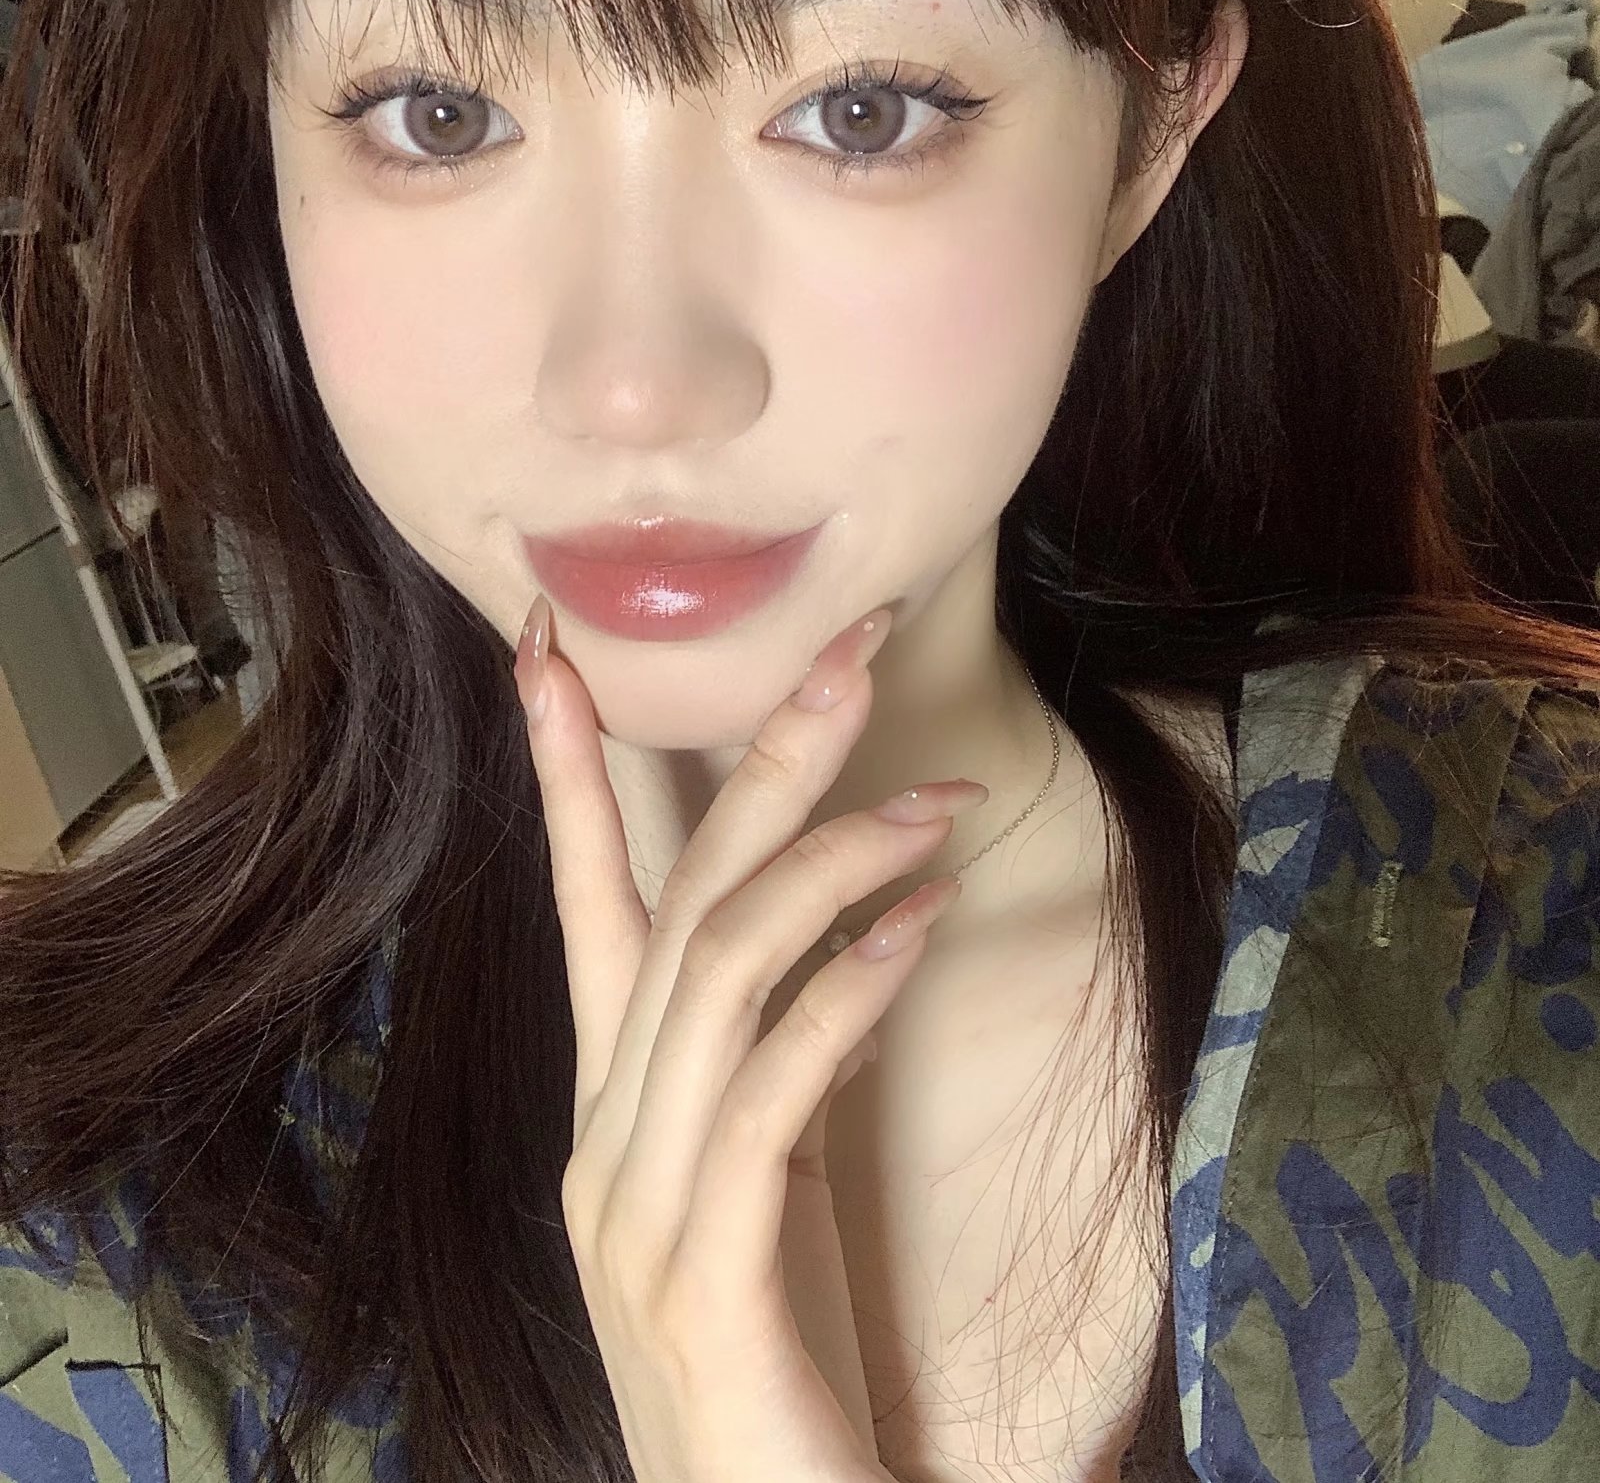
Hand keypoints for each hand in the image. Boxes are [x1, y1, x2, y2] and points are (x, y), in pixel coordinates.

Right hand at [515, 597, 983, 1482]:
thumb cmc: (780, 1370)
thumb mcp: (774, 1193)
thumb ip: (780, 1072)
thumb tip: (848, 942)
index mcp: (613, 1111)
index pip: (585, 904)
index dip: (565, 769)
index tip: (554, 647)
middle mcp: (603, 1142)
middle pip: (673, 904)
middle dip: (758, 764)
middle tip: (843, 650)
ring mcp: (635, 1211)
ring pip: (717, 975)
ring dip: (835, 866)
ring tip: (940, 806)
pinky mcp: (697, 1278)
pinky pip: (768, 1094)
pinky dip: (842, 993)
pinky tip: (913, 930)